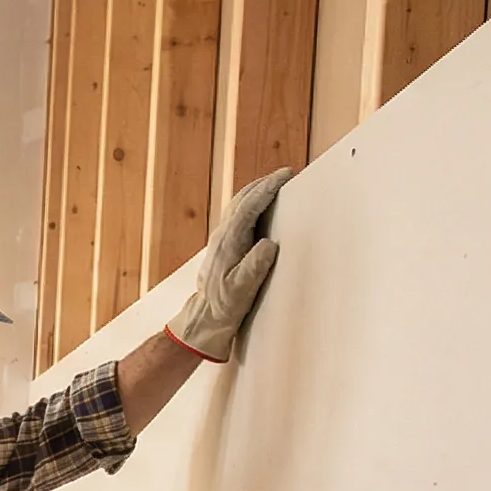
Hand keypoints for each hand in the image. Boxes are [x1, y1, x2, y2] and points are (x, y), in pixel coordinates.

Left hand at [166, 168, 288, 360]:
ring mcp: (221, 238)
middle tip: (286, 173)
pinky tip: (261, 205)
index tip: (285, 175)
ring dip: (257, 191)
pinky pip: (238, 215)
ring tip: (276, 183)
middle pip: (242, 199)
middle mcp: (222, 235)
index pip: (249, 206)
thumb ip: (255, 267)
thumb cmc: (225, 306)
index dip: (268, 188)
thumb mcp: (242, 290)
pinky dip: (251, 203)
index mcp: (229, 241)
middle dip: (264, 183)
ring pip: (238, 205)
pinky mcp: (224, 244)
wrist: (205, 317)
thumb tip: (269, 244)